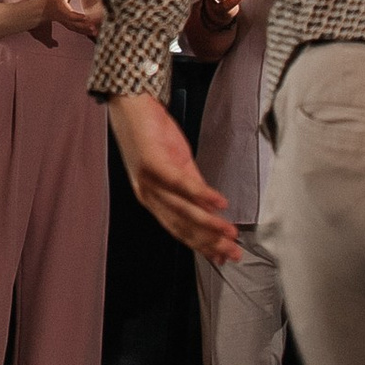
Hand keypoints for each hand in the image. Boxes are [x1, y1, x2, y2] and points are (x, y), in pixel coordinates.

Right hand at [40, 0, 103, 40]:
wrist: (48, 9)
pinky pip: (78, 31)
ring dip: (86, 31)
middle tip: (93, 27)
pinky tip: (93, 33)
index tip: (85, 17)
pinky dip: (85, 32)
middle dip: (84, 26)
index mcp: (62, 10)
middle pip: (74, 24)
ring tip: (95, 32)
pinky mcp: (70, 26)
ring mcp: (67, 24)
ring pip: (77, 29)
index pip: (69, 15)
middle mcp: (64, 18)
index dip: (77, 17)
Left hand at [106, 91, 238, 262]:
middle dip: (210, 242)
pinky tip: (220, 203)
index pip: (180, 231)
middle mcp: (148, 196)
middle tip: (233, 252)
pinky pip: (180, 184)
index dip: (202, 246)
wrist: (131, 106)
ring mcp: (148, 181)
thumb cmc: (153, 135)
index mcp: (155, 199)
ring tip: (230, 232)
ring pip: (182, 210)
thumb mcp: (179, 166)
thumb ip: (195, 190)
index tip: (223, 258)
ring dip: (208, 224)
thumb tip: (214, 211)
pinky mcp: (152, 163)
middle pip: (182, 227)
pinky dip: (202, 195)